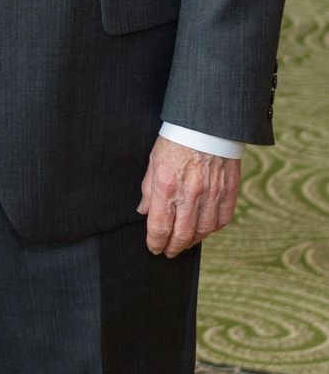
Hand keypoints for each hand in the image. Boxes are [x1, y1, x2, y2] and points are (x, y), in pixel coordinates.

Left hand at [138, 136, 240, 257]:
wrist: (207, 122)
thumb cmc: (176, 138)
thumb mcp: (154, 159)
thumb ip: (148, 188)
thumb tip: (143, 211)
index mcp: (166, 185)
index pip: (160, 227)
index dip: (155, 242)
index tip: (153, 247)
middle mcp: (190, 193)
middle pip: (182, 234)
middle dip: (173, 247)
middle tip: (168, 251)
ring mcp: (211, 193)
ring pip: (203, 231)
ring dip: (192, 241)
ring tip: (185, 243)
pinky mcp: (228, 190)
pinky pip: (222, 219)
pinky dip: (213, 228)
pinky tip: (205, 229)